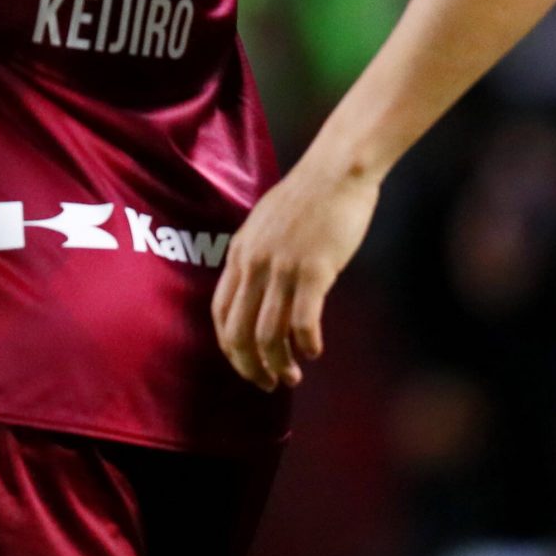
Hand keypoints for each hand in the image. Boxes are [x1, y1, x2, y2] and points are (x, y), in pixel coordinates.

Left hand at [212, 157, 380, 391]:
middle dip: (249, 365)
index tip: (244, 363)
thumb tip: (259, 290)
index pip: (220, 312)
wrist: (335, 171)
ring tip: (290, 377)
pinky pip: (303, 320)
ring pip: (267, 333)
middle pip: (237, 330)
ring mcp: (281, 268)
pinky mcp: (314, 270)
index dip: (229, 346)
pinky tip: (314, 352)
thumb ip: (258, 257)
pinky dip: (306, 344)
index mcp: (239, 254)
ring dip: (277, 363)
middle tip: (266, 384)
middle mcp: (253, 264)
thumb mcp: (265, 227)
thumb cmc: (306, 199)